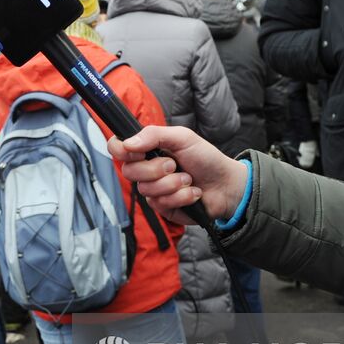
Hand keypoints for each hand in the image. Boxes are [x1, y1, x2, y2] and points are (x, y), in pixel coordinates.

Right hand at [108, 126, 245, 224]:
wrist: (226, 184)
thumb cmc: (205, 158)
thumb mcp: (183, 137)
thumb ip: (154, 135)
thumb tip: (128, 143)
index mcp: (147, 150)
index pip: (117, 148)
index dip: (121, 150)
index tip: (139, 152)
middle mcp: (146, 170)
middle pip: (128, 171)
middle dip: (155, 169)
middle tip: (174, 165)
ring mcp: (153, 190)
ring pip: (146, 190)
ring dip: (173, 184)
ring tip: (188, 179)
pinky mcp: (163, 208)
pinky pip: (161, 203)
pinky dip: (181, 196)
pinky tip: (193, 193)